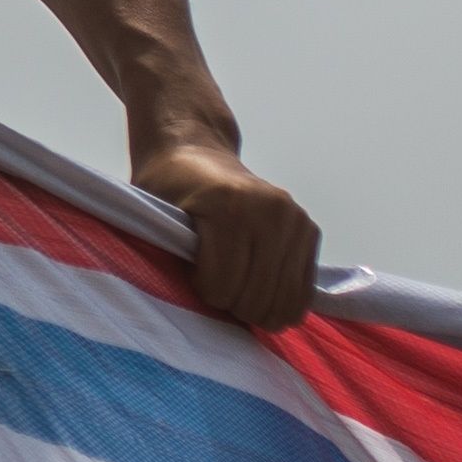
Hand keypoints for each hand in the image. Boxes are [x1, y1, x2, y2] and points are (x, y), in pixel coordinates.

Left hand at [134, 137, 320, 331]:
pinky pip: (302, 293)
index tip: (191, 272)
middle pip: (255, 298)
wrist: (198, 154)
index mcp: (228, 205)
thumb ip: (166, 253)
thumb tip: (180, 304)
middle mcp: (269, 210)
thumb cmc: (168, 189)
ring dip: (255, 307)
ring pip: (282, 301)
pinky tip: (260, 292)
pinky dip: (280, 303)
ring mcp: (294, 219)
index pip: (222, 286)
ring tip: (235, 287)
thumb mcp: (151, 214)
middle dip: (230, 304)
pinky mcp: (309, 231)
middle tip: (213, 282)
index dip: (202, 291)